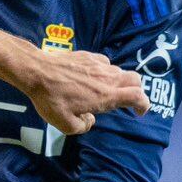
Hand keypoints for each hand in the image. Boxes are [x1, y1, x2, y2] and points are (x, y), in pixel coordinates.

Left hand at [19, 47, 146, 134]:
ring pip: (119, 71)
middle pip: (136, 80)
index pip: (138, 97)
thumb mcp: (65, 125)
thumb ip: (83, 126)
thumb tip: (90, 119)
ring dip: (118, 82)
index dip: (144, 105)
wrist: (37, 71)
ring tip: (104, 91)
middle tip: (126, 100)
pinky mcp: (89, 55)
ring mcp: (99, 64)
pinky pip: (105, 63)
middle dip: (137, 90)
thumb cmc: (51, 99)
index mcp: (105, 96)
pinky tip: (91, 77)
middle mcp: (107, 78)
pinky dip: (104, 72)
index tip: (139, 112)